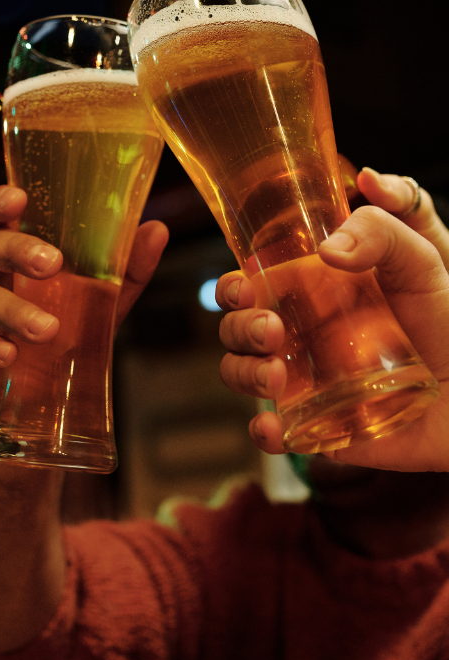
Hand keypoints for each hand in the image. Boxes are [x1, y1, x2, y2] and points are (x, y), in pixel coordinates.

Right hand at [0, 185, 167, 428]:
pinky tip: (8, 356)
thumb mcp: (101, 307)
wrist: (41, 407)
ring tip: (48, 330)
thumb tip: (157, 229)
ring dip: (11, 310)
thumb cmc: (65, 342)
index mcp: (13, 257)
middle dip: (15, 250)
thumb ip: (125, 271)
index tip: (19, 199)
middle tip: (52, 264)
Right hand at [217, 174, 448, 471]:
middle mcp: (300, 334)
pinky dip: (263, 433)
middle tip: (270, 329)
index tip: (244, 287)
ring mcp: (308, 380)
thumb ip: (384, 226)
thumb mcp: (425, 256)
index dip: (233, 286)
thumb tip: (329, 246)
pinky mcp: (321, 424)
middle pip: (238, 328)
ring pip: (244, 375)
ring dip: (245, 374)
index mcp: (312, 291)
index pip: (251, 283)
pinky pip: (276, 432)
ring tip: (277, 377)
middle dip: (238, 328)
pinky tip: (274, 428)